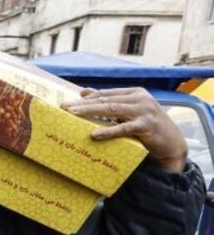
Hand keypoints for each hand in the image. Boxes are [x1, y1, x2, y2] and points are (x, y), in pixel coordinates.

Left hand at [63, 87, 187, 172]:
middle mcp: (140, 98)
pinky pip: (124, 128)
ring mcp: (145, 111)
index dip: (85, 99)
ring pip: (112, 109)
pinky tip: (94, 135)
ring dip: (91, 112)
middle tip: (64, 108)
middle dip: (83, 104)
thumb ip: (109, 102)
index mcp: (134, 93)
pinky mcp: (148, 126)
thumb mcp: (128, 112)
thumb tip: (83, 91)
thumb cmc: (146, 127)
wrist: (171, 143)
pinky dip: (109, 131)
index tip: (65, 104)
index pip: (104, 94)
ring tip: (73, 115)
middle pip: (105, 100)